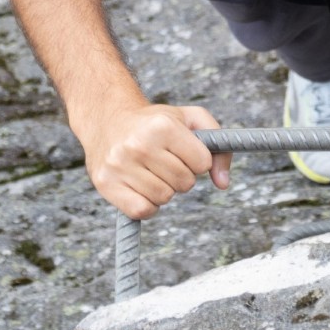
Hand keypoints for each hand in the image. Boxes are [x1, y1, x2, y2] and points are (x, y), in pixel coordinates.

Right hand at [72, 98, 231, 219]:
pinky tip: (141, 186)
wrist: (107, 119)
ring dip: (164, 189)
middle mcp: (139, 144)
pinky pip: (142, 211)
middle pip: (185, 183)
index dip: (197, 159)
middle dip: (181, 175)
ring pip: (164, 198)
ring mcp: (120, 165)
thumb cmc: (154, 122)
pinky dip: (147, 204)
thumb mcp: (189, 119)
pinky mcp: (106, 184)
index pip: (202, 163)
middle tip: (165, 161)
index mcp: (163, 126)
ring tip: (151, 171)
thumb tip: (223, 183)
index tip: (183, 151)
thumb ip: (218, 145)